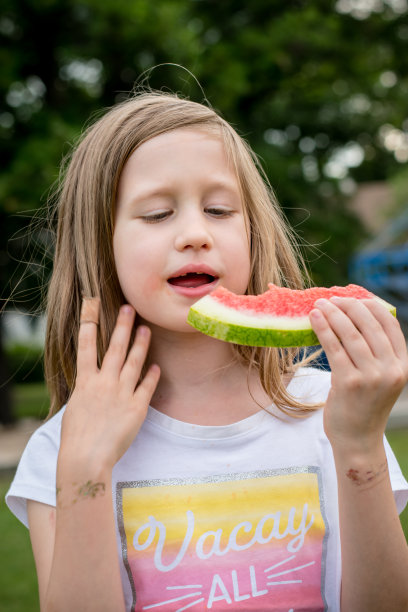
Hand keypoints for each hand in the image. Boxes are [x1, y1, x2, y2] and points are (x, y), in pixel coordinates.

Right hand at [60, 302, 159, 469]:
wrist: (86, 459)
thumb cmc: (76, 438)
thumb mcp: (76, 407)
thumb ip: (86, 391)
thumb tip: (92, 382)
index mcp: (85, 382)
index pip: (85, 346)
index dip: (89, 323)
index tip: (91, 304)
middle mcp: (104, 383)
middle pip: (115, 347)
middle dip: (122, 325)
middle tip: (129, 308)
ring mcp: (121, 393)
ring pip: (133, 361)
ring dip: (141, 343)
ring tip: (146, 329)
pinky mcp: (136, 408)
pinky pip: (146, 386)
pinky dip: (152, 375)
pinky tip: (156, 366)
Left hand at [310, 297, 407, 453]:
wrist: (357, 440)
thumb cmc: (363, 405)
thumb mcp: (380, 377)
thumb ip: (376, 352)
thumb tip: (353, 315)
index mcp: (402, 364)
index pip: (389, 323)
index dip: (369, 305)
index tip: (351, 297)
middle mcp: (391, 369)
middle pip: (369, 324)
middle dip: (348, 305)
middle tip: (330, 298)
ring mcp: (372, 376)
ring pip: (350, 333)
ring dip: (332, 314)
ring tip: (318, 305)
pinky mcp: (350, 383)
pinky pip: (334, 347)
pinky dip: (323, 329)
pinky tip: (314, 319)